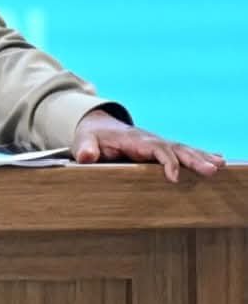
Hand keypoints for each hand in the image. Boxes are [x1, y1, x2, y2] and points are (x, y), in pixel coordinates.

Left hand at [72, 109, 225, 182]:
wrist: (97, 125)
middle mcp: (150, 139)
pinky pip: (183, 152)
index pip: (155, 149)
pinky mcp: (161, 149)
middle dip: (194, 159)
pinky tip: (219, 161)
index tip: (174, 177)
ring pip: (183, 149)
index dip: (165, 161)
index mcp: (134, 139)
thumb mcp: (84, 140)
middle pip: (175, 148)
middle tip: (212, 169)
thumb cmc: (91, 136)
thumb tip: (86, 156)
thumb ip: (85, 148)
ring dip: (201, 157)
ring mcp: (157, 143)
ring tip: (220, 166)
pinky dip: (201, 155)